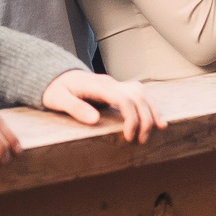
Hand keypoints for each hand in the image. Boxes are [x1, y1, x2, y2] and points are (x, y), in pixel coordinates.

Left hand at [40, 70, 161, 142]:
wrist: (55, 76)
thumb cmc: (55, 89)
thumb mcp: (58, 99)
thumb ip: (75, 108)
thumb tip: (95, 120)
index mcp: (97, 86)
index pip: (124, 99)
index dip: (131, 118)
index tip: (129, 137)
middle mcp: (110, 83)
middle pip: (138, 95)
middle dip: (146, 117)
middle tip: (142, 140)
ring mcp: (114, 84)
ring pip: (142, 92)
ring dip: (153, 109)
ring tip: (160, 128)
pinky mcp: (116, 88)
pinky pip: (139, 93)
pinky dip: (149, 104)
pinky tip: (155, 116)